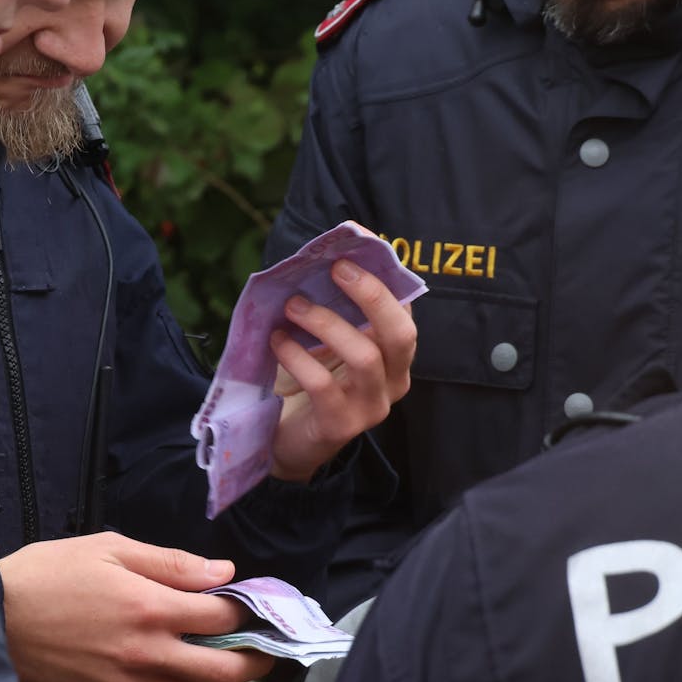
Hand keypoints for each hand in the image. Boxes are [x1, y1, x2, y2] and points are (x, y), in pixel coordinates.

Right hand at [0, 532, 275, 681]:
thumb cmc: (47, 575)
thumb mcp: (110, 550)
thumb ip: (172, 563)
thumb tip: (221, 573)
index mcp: (150, 608)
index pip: (223, 618)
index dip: (245, 610)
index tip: (249, 605)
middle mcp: (146, 654)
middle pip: (225, 672)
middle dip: (254, 660)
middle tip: (260, 649)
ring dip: (209, 674)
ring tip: (205, 653)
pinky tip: (165, 667)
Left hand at [268, 259, 417, 481]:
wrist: (288, 439)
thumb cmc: (310, 380)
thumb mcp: (326, 340)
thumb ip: (332, 306)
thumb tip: (319, 255)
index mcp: (395, 354)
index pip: (404, 308)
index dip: (384, 272)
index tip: (356, 241)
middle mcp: (394, 380)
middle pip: (401, 333)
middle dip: (371, 295)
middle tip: (335, 268)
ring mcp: (372, 407)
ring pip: (364, 357)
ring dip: (326, 323)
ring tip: (293, 305)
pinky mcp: (341, 426)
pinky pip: (323, 385)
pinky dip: (297, 356)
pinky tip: (277, 340)